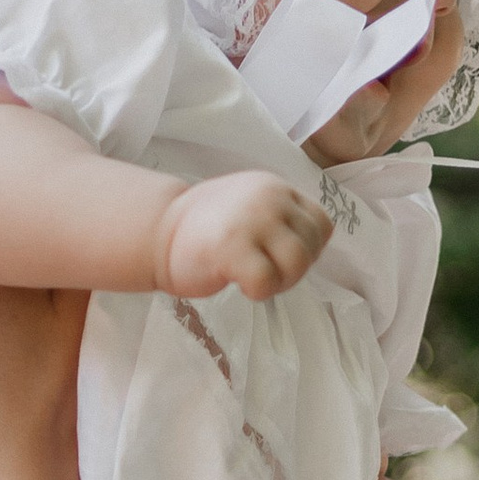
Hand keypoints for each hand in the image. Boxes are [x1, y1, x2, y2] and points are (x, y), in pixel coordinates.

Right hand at [155, 167, 331, 302]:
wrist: (157, 232)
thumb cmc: (205, 229)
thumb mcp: (252, 207)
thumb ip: (282, 219)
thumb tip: (310, 250)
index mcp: (276, 188)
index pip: (321, 224)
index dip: (308, 248)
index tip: (279, 256)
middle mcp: (269, 198)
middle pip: (311, 247)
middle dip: (293, 270)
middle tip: (263, 272)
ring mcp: (252, 220)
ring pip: (297, 263)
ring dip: (280, 282)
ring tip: (253, 278)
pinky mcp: (232, 247)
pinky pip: (267, 282)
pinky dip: (257, 292)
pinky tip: (237, 282)